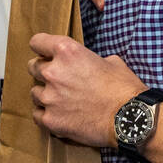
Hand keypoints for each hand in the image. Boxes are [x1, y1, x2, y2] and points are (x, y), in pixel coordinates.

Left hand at [28, 32, 145, 145]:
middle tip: (58, 79)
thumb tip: (87, 64)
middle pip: (32, 66)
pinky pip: (37, 115)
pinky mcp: (51, 120)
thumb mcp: (111, 61)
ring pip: (34, 92)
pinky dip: (46, 115)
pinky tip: (59, 114)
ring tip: (61, 100)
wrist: (130, 118)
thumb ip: (89, 59)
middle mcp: (53, 72)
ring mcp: (50, 98)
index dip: (42, 47)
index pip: (37, 42)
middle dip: (43, 71)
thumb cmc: (123, 89)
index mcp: (67, 52)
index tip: (45, 52)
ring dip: (45, 94)